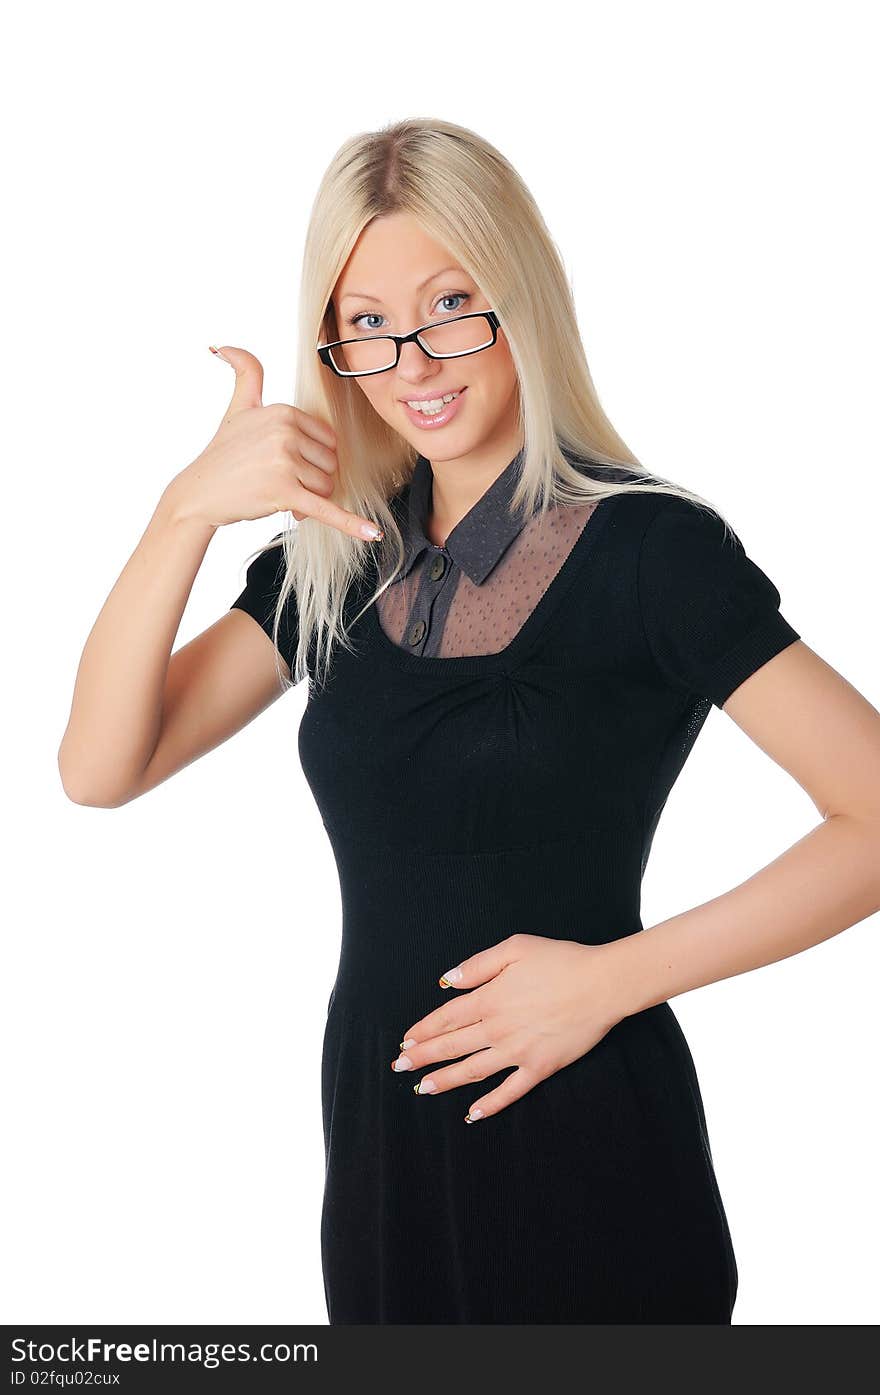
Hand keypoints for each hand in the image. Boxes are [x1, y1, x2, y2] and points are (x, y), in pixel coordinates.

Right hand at [167, 345, 384, 539]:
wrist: (199, 493)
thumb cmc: (223, 455)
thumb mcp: (238, 407)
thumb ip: (244, 373)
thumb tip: (220, 344)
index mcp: (284, 411)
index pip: (329, 441)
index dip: (314, 459)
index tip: (288, 464)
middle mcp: (285, 432)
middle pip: (330, 465)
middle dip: (312, 481)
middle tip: (281, 483)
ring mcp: (284, 462)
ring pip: (327, 488)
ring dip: (310, 500)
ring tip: (280, 496)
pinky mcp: (284, 492)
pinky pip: (326, 510)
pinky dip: (351, 524)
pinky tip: (373, 535)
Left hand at [392, 933, 626, 1122]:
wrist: (602, 984)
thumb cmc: (561, 960)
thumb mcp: (515, 948)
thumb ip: (478, 965)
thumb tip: (448, 980)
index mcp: (490, 999)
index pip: (447, 1018)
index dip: (423, 1029)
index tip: (406, 1039)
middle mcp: (498, 1029)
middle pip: (452, 1046)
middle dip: (423, 1057)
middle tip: (399, 1065)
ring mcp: (518, 1052)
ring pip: (473, 1071)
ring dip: (445, 1081)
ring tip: (423, 1089)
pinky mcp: (540, 1067)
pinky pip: (510, 1091)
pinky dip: (490, 1104)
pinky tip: (473, 1113)